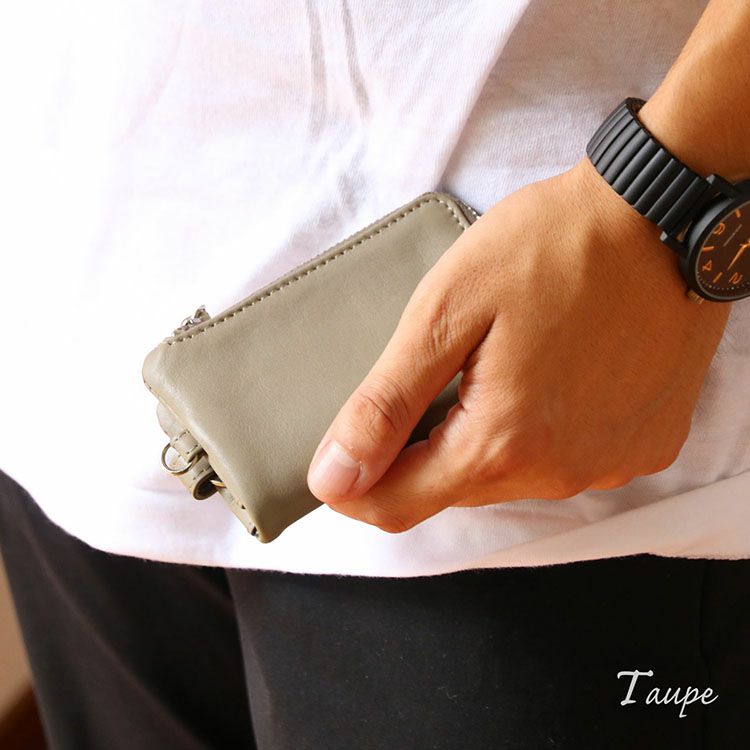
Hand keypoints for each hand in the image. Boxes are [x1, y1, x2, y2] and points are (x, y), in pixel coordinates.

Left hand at [305, 157, 730, 532]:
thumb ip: (384, 405)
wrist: (659, 214)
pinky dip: (538, 430)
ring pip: (509, 476)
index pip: (398, 505)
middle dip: (419, 451)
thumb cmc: (549, 247)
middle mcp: (561, 472)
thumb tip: (333, 478)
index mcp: (502, 444)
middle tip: (425, 379)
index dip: (354, 486)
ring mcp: (610, 464)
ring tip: (491, 365)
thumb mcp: (445, 312)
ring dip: (481, 437)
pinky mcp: (643, 445)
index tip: (338, 455)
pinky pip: (564, 459)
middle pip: (453, 489)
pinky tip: (546, 374)